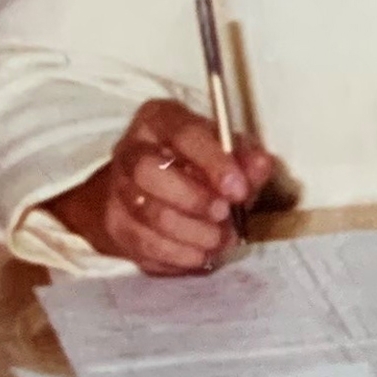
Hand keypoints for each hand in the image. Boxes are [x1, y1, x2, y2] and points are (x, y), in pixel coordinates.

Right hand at [44, 101, 279, 277]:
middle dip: (192, 200)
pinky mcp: (115, 226)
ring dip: (191, 234)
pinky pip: (144, 246)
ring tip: (220, 240)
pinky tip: (200, 254)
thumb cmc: (198, 165)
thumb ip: (245, 159)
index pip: (183, 134)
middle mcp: (130, 150)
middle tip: (224, 215)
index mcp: (159, 120)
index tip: (238, 190)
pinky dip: (178, 256)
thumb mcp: (227, 153)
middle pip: (148, 173)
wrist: (157, 191)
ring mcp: (118, 190)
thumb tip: (260, 165)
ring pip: (147, 214)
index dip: (213, 162)